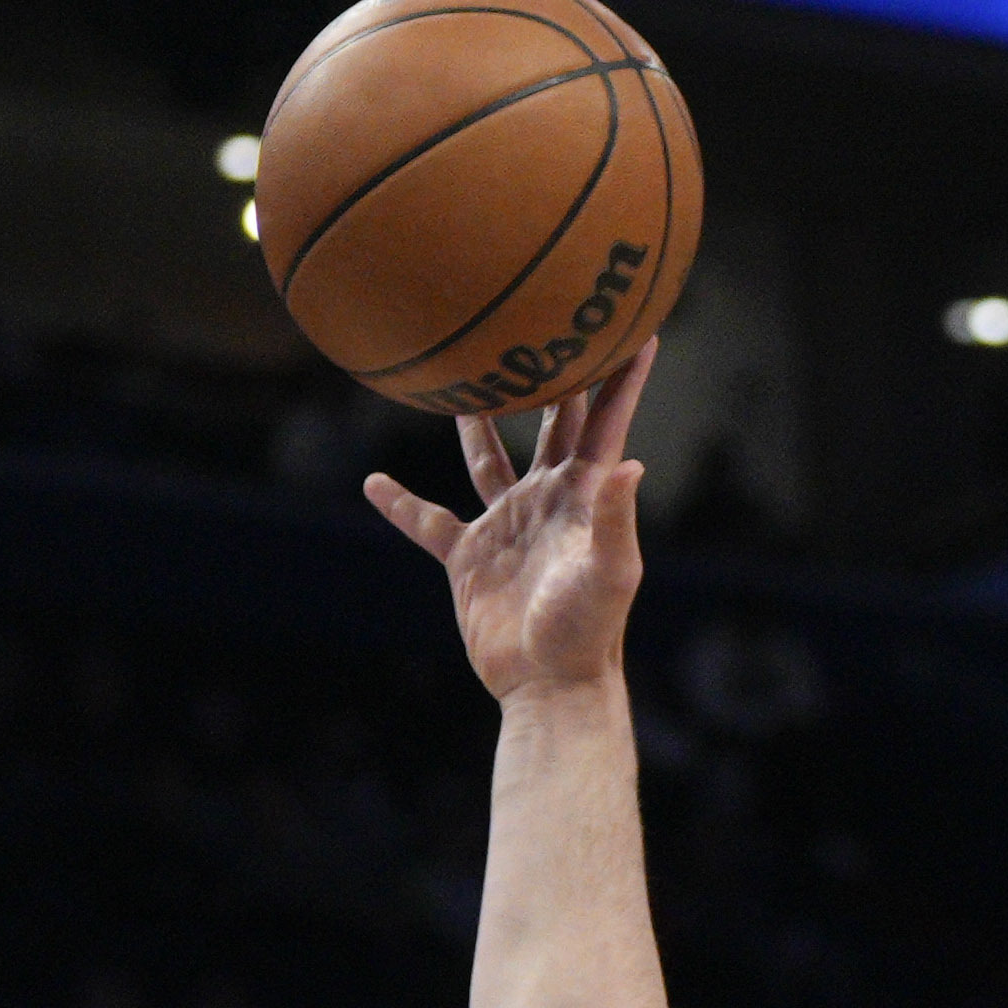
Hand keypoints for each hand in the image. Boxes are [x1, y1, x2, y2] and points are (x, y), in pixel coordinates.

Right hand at [363, 340, 655, 702]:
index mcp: (585, 495)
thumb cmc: (589, 631)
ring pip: (486, 459)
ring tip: (464, 376)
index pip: (605, 422)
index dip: (621, 376)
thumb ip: (617, 517)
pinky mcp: (468, 559)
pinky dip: (400, 506)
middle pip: (548, 423)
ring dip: (476, 421)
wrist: (547, 685)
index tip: (633, 325)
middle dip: (549, 376)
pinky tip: (373, 483)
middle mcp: (545, 500)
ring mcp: (505, 526)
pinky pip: (428, 523)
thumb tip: (630, 460)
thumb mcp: (610, 572)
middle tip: (544, 322)